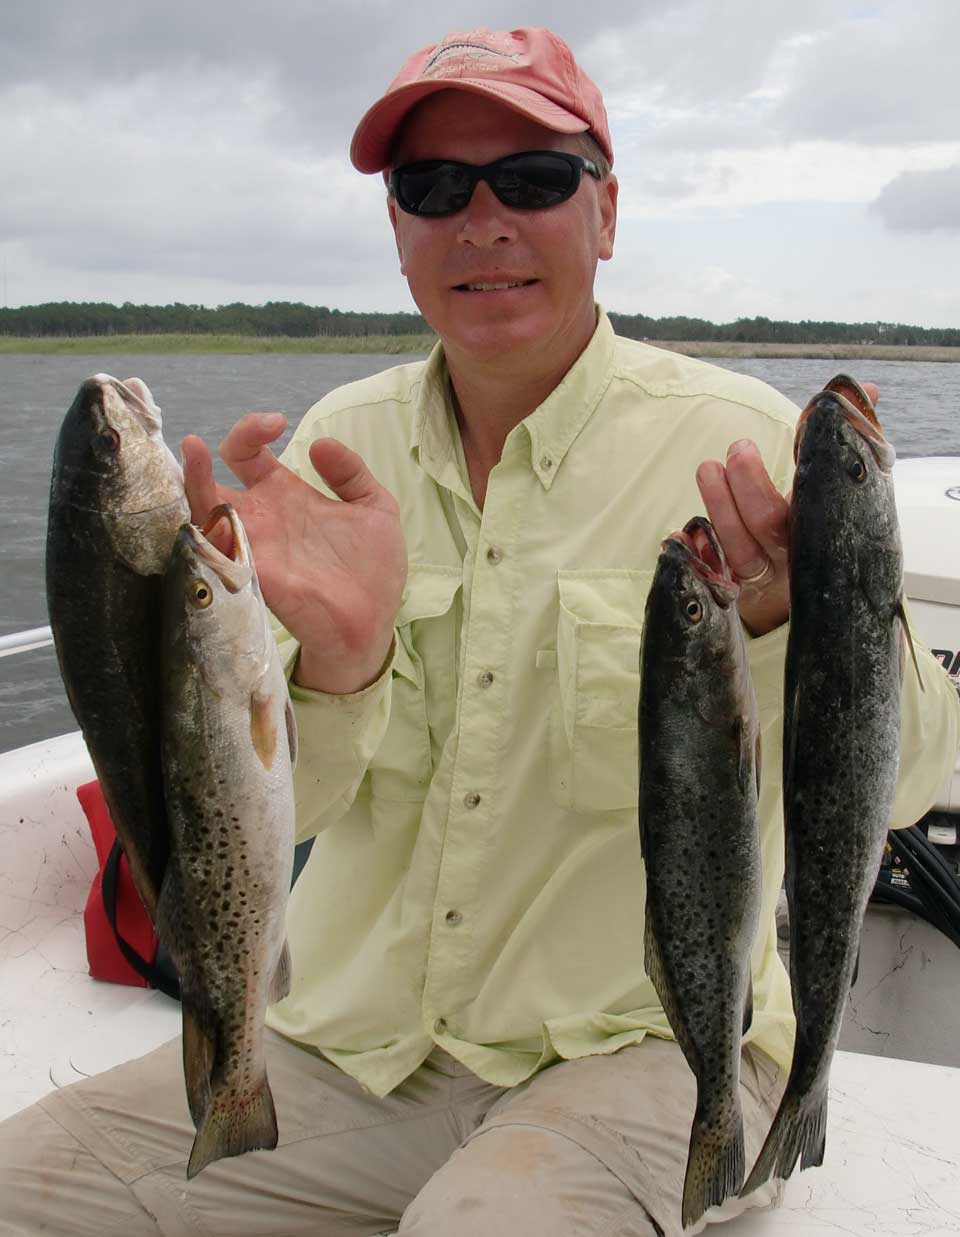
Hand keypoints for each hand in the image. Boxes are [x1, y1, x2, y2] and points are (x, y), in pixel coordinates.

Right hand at [181, 414, 406, 693]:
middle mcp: (261, 517)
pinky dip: (206, 527)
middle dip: (194, 460)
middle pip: (210, 482)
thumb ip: (351, 473)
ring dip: (190, 484)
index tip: (277, 423)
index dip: (252, 431)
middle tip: (194, 444)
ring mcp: (253, 544)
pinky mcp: (253, 571)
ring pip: (201, 512)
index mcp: (286, 494)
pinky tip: (208, 508)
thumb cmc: (374, 568)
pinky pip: (216, 549)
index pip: (248, 455)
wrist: (373, 621)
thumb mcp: (374, 507)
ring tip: (189, 455)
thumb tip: (319, 443)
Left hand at [696, 382, 879, 636]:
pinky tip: (678, 537)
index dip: (765, 480)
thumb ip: (849, 439)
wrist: (827, 597)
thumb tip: (868, 389)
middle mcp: (794, 557)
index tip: (744, 448)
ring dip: (718, 508)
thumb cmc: (826, 526)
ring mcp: (765, 579)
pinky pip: (713, 578)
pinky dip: (695, 556)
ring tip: (708, 469)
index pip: (801, 504)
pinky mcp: (740, 594)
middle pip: (765, 524)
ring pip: (737, 549)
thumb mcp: (840, 488)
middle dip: (744, 485)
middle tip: (736, 449)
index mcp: (821, 529)